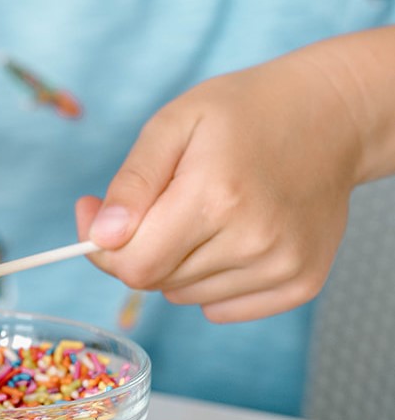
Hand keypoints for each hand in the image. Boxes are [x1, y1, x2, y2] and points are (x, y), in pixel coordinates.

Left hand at [76, 48, 362, 321]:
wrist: (326, 118)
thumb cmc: (242, 112)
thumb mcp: (172, 124)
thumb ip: (132, 183)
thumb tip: (101, 236)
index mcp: (215, 197)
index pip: (135, 265)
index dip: (102, 246)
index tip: (94, 213)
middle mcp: (254, 241)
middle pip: (158, 280)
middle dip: (138, 245)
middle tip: (151, 201)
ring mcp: (283, 266)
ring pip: (187, 295)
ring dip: (176, 261)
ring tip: (198, 210)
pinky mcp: (302, 282)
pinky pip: (225, 307)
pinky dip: (210, 280)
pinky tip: (225, 235)